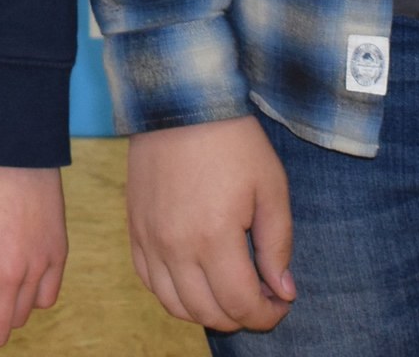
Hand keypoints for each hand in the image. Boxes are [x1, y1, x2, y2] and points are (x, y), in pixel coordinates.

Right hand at [124, 117, 294, 332]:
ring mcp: (150, 239)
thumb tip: (283, 291)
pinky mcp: (135, 229)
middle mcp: (176, 246)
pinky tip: (195, 279)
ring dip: (206, 311)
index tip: (281, 302)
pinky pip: (149, 281)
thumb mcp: (271, 187)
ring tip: (228, 292)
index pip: (241, 305)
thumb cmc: (232, 141)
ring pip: (175, 305)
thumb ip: (278, 245)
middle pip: (208, 313)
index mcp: (214, 237)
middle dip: (241, 316)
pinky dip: (173, 293)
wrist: (180, 102)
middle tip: (260, 298)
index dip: (267, 315)